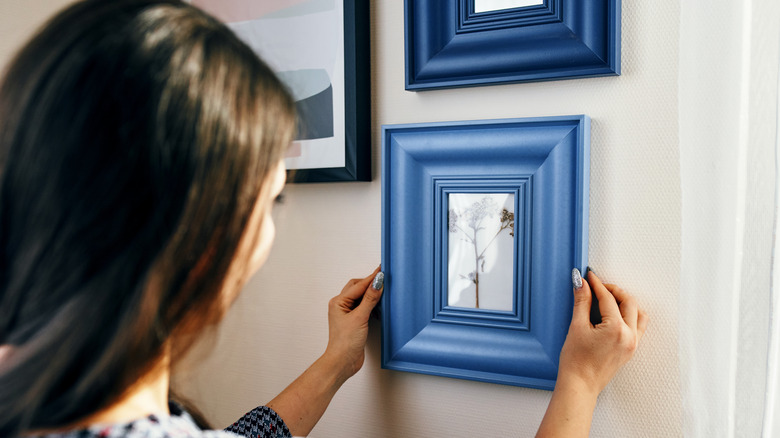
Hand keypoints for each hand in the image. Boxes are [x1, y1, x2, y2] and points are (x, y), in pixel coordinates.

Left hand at [323, 266, 383, 382]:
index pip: (359, 285)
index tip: (382, 270)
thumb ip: (370, 299)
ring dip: (371, 294)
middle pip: (358, 288)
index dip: (372, 278)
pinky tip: (379, 308)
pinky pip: (364, 307)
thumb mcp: (360, 318)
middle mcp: (341, 306)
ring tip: (383, 292)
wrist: (343, 362)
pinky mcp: (354, 321)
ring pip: (361, 297)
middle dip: (370, 284)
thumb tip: (377, 283)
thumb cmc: (345, 343)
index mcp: (338, 302)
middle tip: (384, 279)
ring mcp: (348, 314)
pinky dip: (372, 305)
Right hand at [558, 270, 648, 396]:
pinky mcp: (631, 350)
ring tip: (608, 299)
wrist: (580, 385)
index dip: (597, 284)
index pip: (607, 298)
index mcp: (616, 329)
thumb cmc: (576, 362)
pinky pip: (638, 326)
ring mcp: (633, 344)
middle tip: (598, 286)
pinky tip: (616, 314)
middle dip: (613, 290)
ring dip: (625, 302)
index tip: (589, 276)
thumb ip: (582, 302)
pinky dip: (630, 315)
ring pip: (637, 313)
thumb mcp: (576, 327)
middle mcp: (629, 335)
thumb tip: (582, 284)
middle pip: (627, 302)